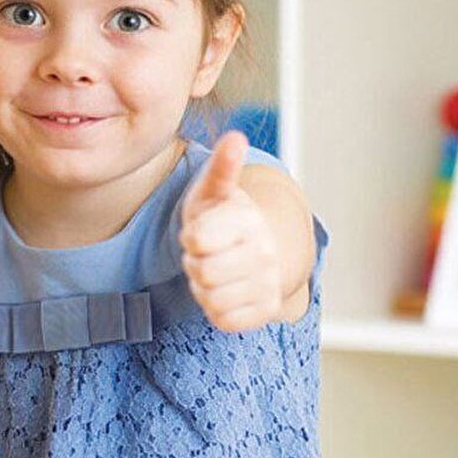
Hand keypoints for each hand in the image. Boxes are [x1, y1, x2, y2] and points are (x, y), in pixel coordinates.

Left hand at [179, 131, 283, 331]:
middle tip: (206, 253)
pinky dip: (217, 309)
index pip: (197, 240)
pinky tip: (225, 291)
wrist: (255, 249)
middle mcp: (264, 251)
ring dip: (204, 287)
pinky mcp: (266, 310)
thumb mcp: (215, 190)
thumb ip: (222, 167)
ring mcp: (268, 282)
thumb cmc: (223, 217)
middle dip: (195, 263)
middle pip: (202, 272)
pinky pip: (224, 320)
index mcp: (248, 219)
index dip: (190, 237)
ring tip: (215, 270)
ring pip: (211, 298)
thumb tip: (235, 138)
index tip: (200, 230)